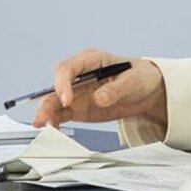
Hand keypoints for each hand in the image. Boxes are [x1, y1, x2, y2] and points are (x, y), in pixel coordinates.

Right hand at [31, 49, 166, 130]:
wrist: (148, 92)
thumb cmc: (140, 77)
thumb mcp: (132, 81)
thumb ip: (115, 90)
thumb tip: (99, 98)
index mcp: (91, 60)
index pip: (68, 68)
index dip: (63, 83)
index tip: (67, 100)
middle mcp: (80, 76)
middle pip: (57, 86)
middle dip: (49, 101)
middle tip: (46, 116)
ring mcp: (78, 93)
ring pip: (55, 102)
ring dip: (47, 113)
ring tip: (43, 125)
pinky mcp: (80, 109)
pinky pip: (63, 115)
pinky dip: (56, 122)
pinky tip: (53, 130)